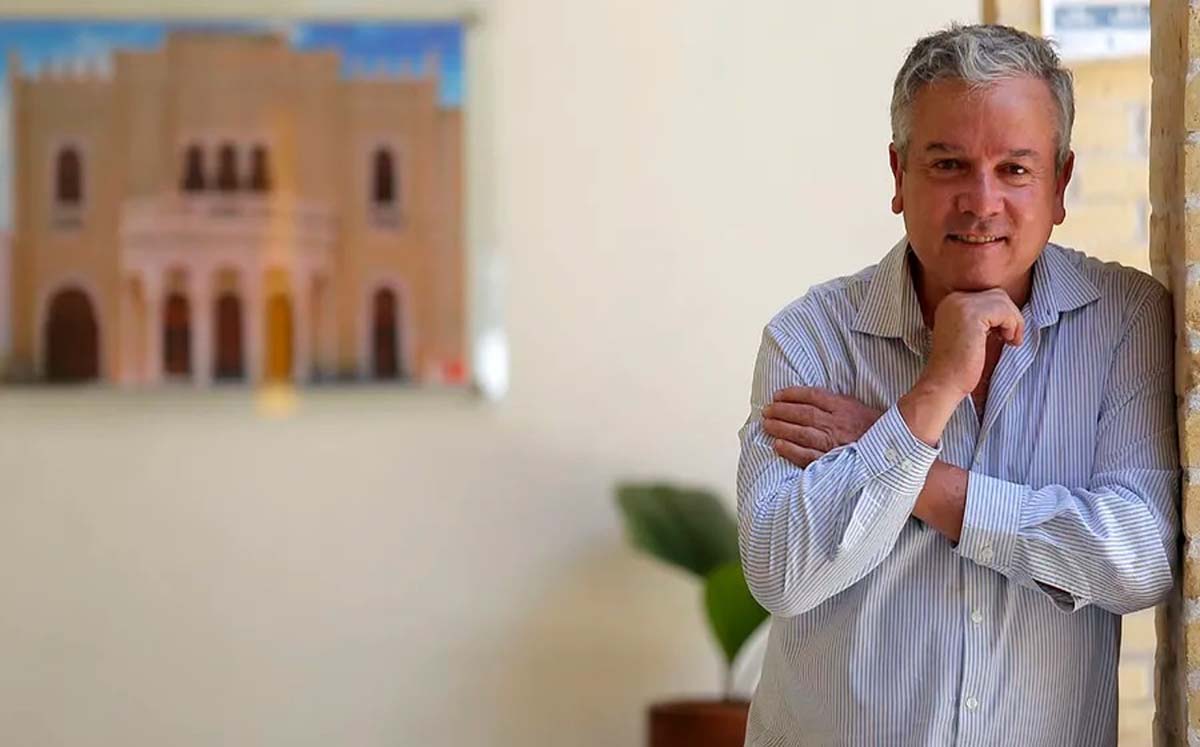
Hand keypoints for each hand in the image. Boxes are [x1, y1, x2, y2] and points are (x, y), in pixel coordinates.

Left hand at [762, 386, 883, 467]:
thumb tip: (811, 398)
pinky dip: (790, 450)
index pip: (813, 396)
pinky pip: (807, 455)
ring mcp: (834, 443)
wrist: (893, 455)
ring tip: (766, 424)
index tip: (777, 395)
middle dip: (781, 410)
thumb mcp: (858, 408)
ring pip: (801, 432)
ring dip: (781, 427)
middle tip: (766, 410)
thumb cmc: (874, 431)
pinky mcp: (833, 462)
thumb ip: (836, 403)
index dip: (792, 394)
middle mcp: (838, 424)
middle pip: (803, 414)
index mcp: (845, 407)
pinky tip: (777, 445)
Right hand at [923, 289, 1023, 396]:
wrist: (944, 383)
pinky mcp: (972, 315)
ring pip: (1003, 300)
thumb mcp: (970, 334)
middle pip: (997, 295)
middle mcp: (953, 299)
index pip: (988, 296)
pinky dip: (1013, 325)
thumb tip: (1010, 311)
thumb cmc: (959, 365)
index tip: (1003, 335)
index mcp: (951, 303)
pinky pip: (1004, 310)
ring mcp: (961, 305)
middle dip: (1010, 316)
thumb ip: (983, 319)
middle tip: (1010, 339)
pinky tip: (1007, 341)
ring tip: (1009, 341)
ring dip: (1013, 321)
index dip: (1002, 315)